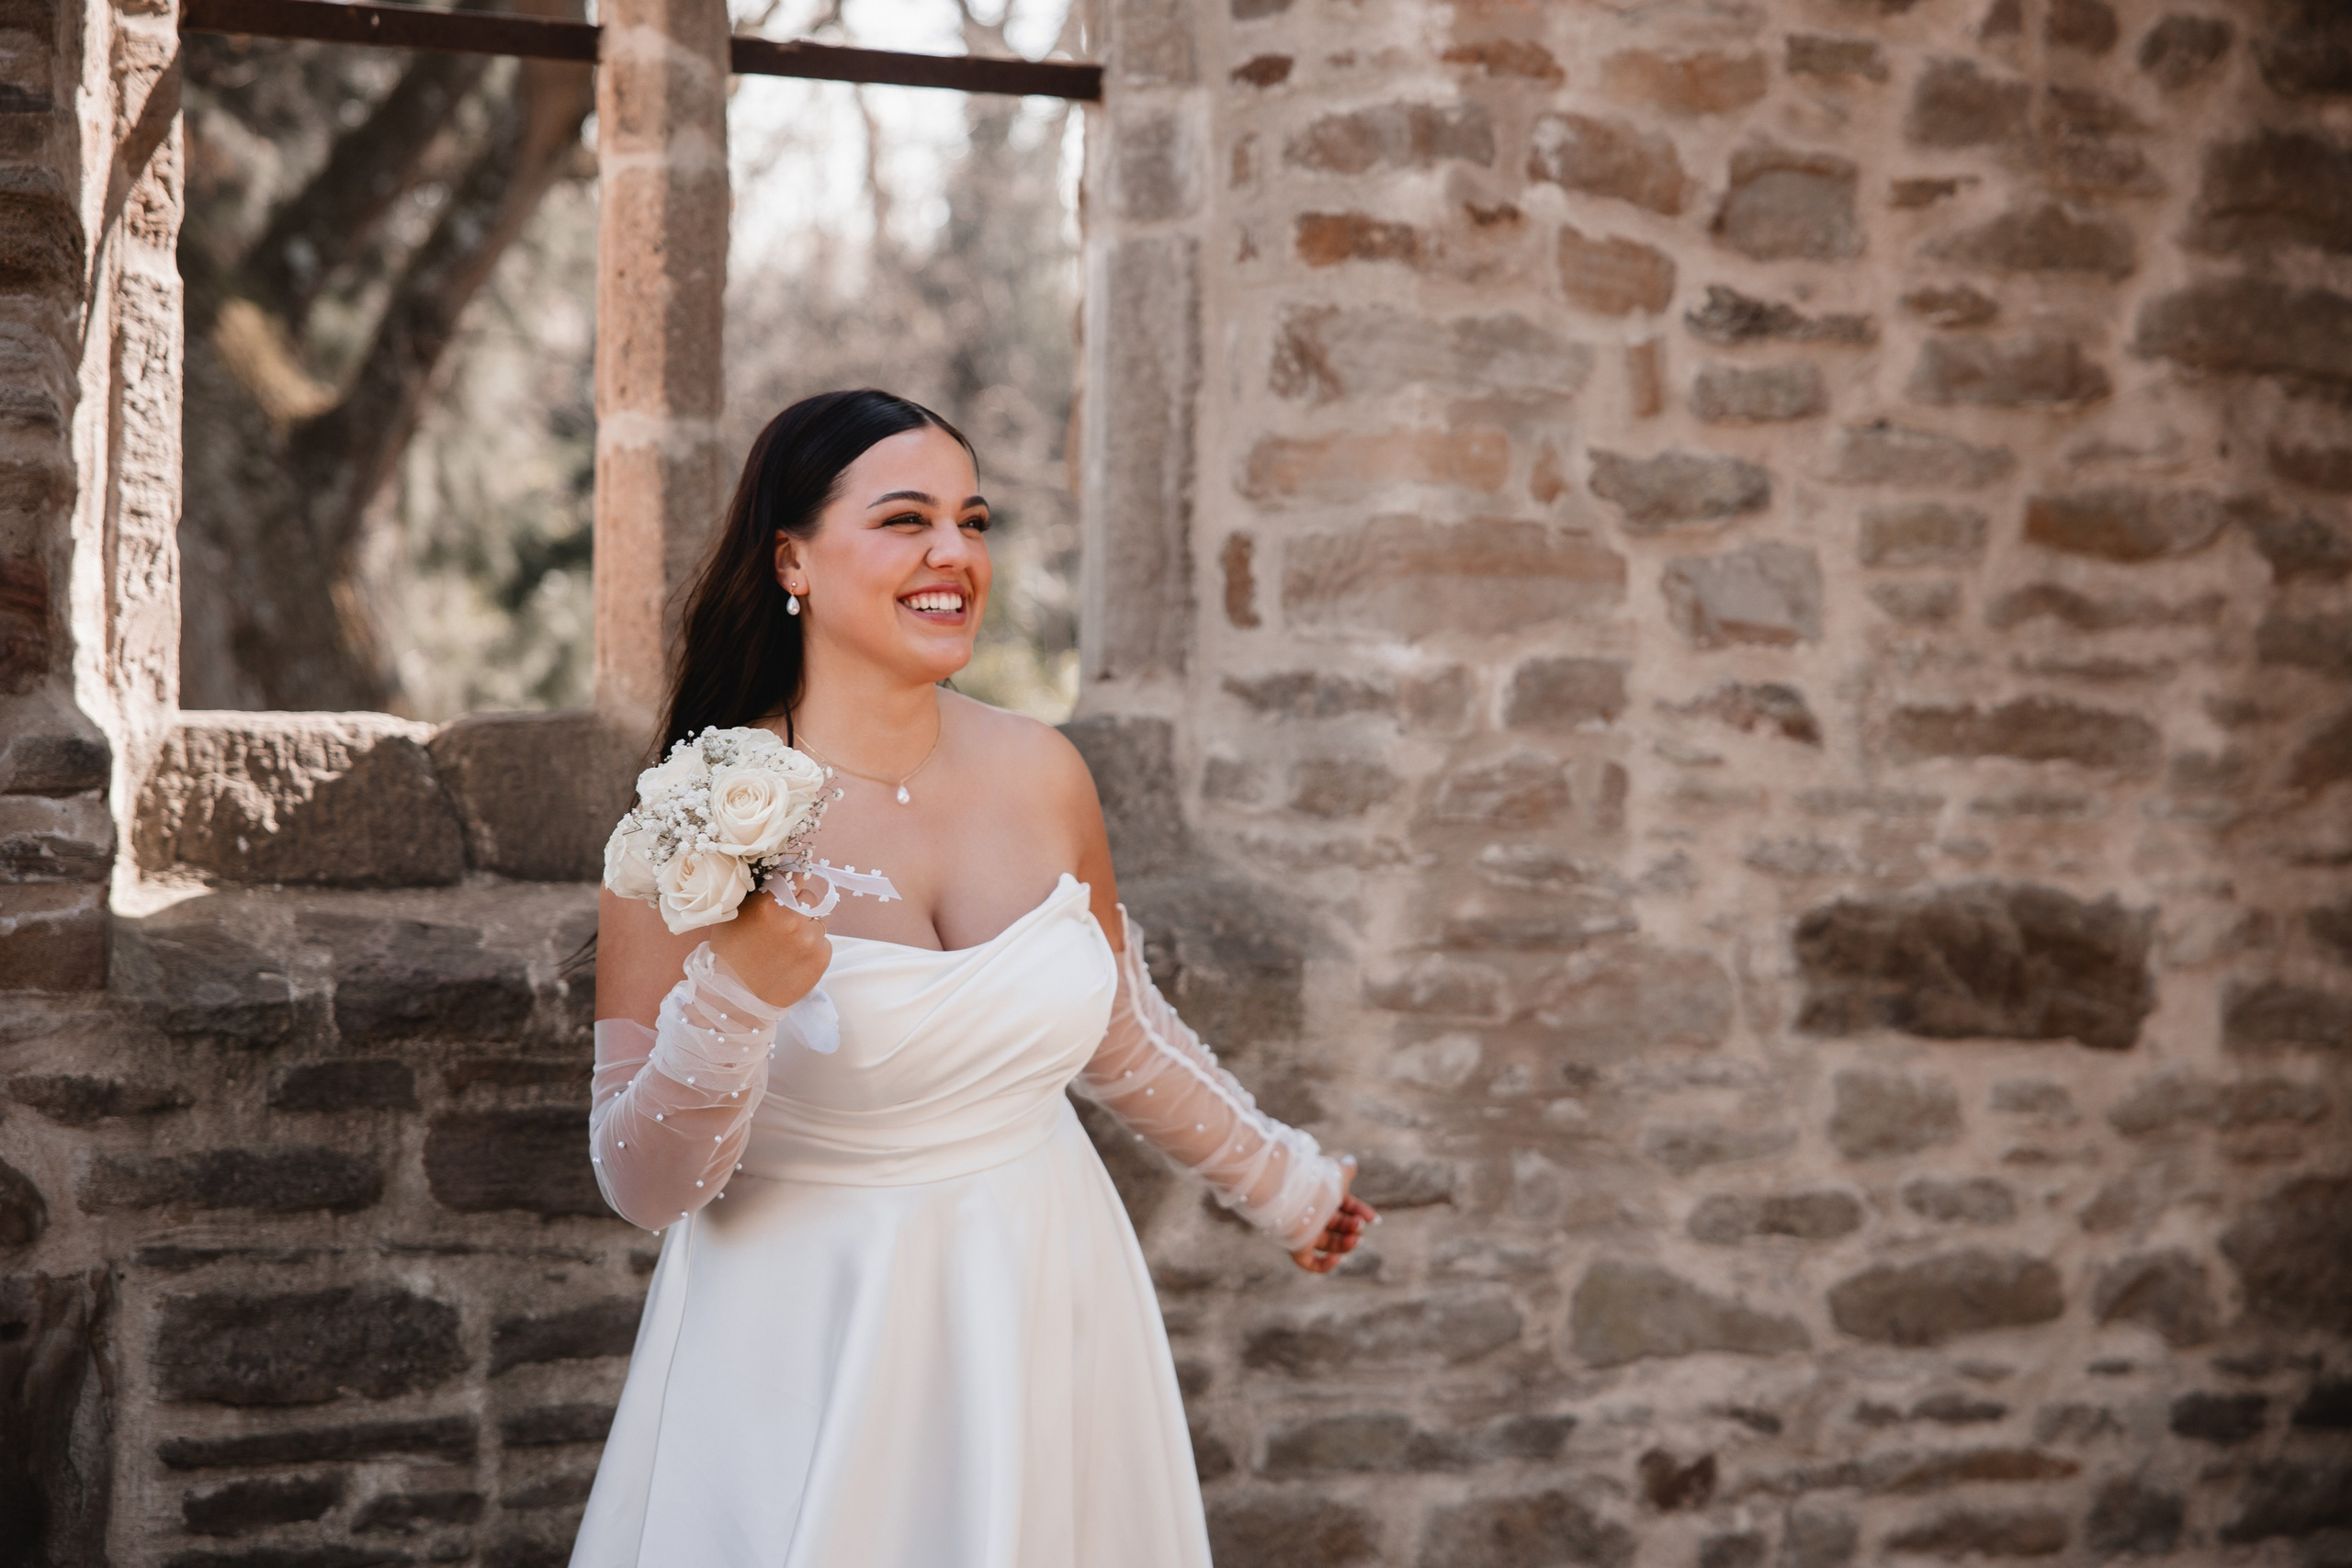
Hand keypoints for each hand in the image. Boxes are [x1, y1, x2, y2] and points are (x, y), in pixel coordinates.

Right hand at [702, 877, 830, 1010]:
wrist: (735, 999)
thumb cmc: (729, 956)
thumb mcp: (734, 915)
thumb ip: (759, 895)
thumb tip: (780, 877)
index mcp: (767, 904)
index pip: (793, 876)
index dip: (790, 885)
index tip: (787, 892)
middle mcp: (792, 919)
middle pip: (809, 897)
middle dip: (799, 907)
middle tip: (784, 925)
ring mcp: (809, 939)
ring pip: (818, 921)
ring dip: (807, 929)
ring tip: (786, 947)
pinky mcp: (821, 958)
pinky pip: (824, 943)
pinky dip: (813, 949)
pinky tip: (794, 960)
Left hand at [1291, 1157, 1377, 1274]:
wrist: (1288, 1188)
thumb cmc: (1315, 1181)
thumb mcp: (1336, 1175)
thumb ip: (1345, 1171)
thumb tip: (1351, 1163)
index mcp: (1323, 1197)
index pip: (1345, 1207)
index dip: (1360, 1212)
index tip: (1372, 1218)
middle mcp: (1314, 1214)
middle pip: (1340, 1226)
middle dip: (1353, 1227)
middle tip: (1358, 1225)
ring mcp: (1305, 1231)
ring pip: (1330, 1244)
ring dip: (1345, 1244)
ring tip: (1354, 1238)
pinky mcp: (1296, 1246)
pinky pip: (1309, 1262)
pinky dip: (1324, 1264)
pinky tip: (1338, 1258)